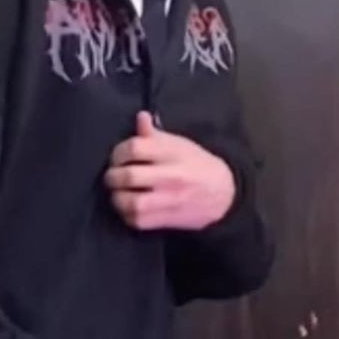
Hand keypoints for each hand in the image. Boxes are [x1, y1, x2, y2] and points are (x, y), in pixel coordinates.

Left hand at [105, 111, 234, 229]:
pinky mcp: (167, 220)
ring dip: (117, 198)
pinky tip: (128, 208)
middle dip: (113, 176)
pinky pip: (138, 221)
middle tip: (113, 176)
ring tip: (118, 193)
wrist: (225, 195)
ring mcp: (168, 200)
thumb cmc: (199, 165)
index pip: (135, 148)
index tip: (118, 157)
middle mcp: (170, 176)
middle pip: (129, 176)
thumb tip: (140, 117)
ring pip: (131, 202)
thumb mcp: (181, 144)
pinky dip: (126, 215)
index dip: (118, 152)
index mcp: (172, 153)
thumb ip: (156, 134)